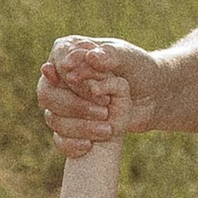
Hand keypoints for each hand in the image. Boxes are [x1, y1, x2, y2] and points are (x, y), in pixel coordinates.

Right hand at [38, 35, 154, 157]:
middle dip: (75, 105)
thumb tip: (91, 57)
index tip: (90, 86)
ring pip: (52, 118)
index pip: (56, 63)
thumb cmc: (137, 69)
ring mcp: (62, 102)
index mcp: (68, 51)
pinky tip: (89, 145)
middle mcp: (59, 77)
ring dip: (79, 125)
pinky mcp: (69, 124)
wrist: (151, 96)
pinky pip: (59, 138)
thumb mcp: (128, 58)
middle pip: (46, 93)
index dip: (69, 76)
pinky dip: (72, 143)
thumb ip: (110, 55)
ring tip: (107, 129)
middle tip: (104, 108)